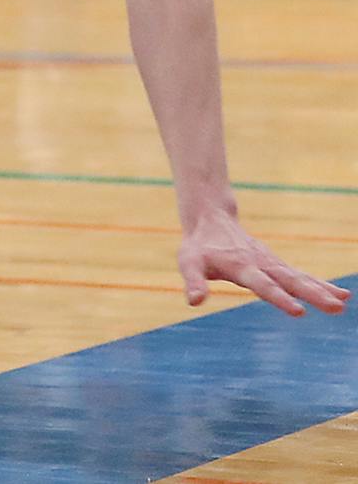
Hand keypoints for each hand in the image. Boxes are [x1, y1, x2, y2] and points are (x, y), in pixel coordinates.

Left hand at [178, 208, 348, 316]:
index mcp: (240, 266)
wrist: (211, 219)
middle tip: (335, 308)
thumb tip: (193, 301)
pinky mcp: (277, 265)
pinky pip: (302, 276)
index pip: (263, 285)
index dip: (280, 297)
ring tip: (343, 303)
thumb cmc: (198, 246)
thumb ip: (193, 280)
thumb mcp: (189, 261)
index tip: (300, 312)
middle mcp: (261, 264)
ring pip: (300, 277)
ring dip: (322, 290)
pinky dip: (321, 284)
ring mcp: (272, 263)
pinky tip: (342, 295)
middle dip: (313, 295)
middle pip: (290, 281)